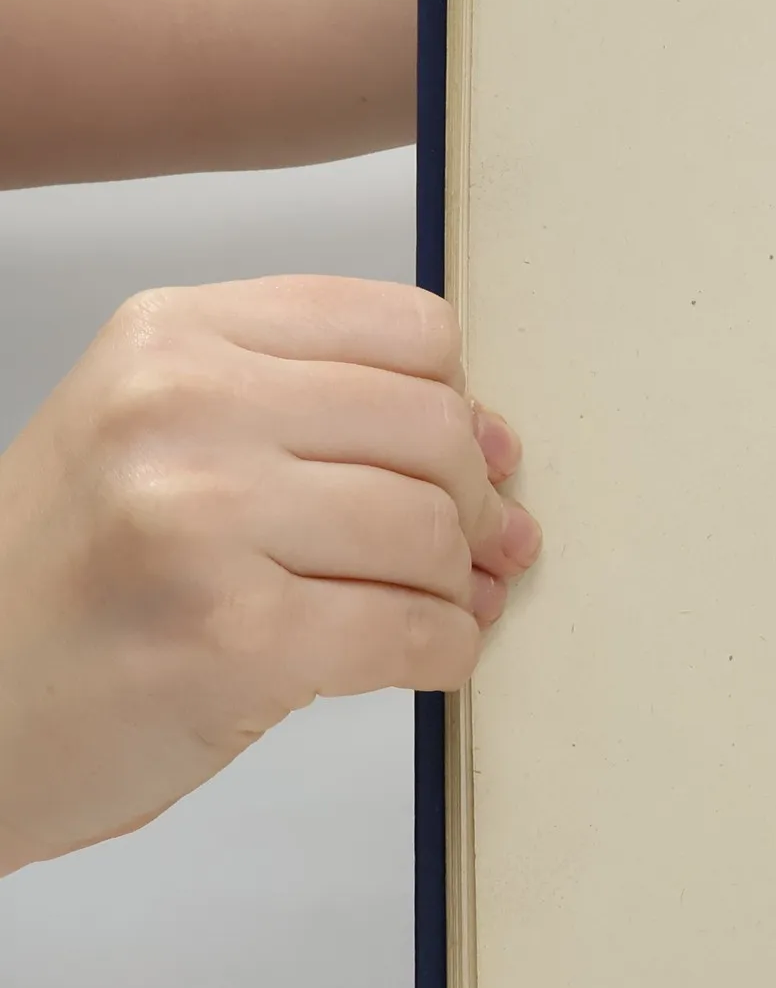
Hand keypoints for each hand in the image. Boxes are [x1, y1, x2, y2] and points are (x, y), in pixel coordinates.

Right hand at [0, 276, 539, 875]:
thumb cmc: (69, 586)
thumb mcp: (156, 440)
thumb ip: (313, 412)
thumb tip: (494, 442)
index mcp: (172, 337)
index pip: (404, 329)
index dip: (459, 403)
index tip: (471, 457)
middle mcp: (181, 407)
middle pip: (433, 428)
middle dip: (474, 505)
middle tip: (475, 553)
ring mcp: (201, 520)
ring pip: (431, 531)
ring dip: (459, 587)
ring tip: (437, 610)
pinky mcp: (233, 637)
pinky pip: (412, 630)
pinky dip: (445, 652)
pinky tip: (427, 659)